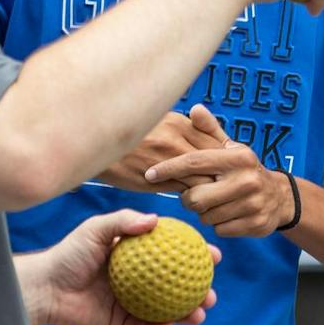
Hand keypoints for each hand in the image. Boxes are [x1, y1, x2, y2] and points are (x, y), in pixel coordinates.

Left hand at [18, 210, 219, 324]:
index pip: (171, 254)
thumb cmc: (69, 254)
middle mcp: (135, 278)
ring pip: (165, 308)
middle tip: (212, 290)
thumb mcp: (96, 229)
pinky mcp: (118, 323)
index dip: (194, 254)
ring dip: (186, 311)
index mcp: (135, 256)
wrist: (44, 287)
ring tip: (200, 312)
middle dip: (198, 289)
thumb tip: (156, 220)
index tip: (213, 255)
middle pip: (175, 284)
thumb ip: (124, 222)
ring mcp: (129, 301)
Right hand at [95, 111, 222, 193]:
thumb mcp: (157, 123)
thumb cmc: (128, 134)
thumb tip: (201, 139)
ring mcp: (165, 159)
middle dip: (224, 175)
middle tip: (229, 187)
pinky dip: (193, 198)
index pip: (217, 142)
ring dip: (210, 189)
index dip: (226, 159)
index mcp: (178, 122)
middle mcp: (175, 138)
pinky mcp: (153, 179)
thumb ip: (181, 130)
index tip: (230, 170)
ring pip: (203, 178)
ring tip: (213, 198)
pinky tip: (192, 202)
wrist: (93, 142)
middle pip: (215, 160)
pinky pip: (184, 191)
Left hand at [144, 104, 294, 236]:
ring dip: (204, 212)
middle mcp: (247, 179)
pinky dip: (218, 224)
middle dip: (188, 199)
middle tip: (194, 195)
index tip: (150, 173)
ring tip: (214, 202)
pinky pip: (220, 229)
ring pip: (206, 216)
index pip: (194, 162)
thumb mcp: (230, 147)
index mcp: (238, 157)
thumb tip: (195, 109)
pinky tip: (227, 214)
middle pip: (195, 197)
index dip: (168, 168)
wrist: (279, 197)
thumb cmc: (244, 169)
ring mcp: (253, 204)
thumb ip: (210, 130)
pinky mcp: (255, 224)